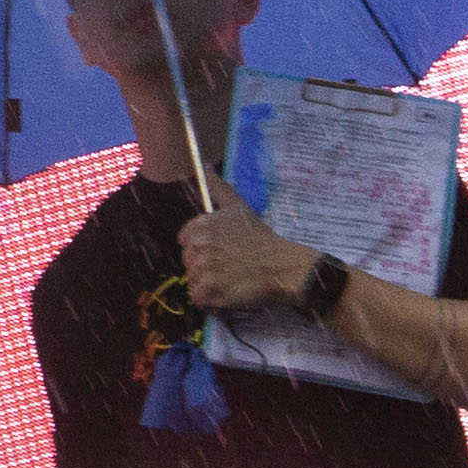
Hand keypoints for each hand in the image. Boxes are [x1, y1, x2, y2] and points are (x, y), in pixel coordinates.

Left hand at [176, 195, 310, 316]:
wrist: (282, 264)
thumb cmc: (261, 236)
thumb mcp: (238, 206)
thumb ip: (218, 188)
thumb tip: (205, 167)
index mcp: (199, 225)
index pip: (185, 240)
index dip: (202, 247)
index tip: (220, 250)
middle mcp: (196, 246)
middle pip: (188, 262)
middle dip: (205, 266)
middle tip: (229, 265)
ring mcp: (201, 269)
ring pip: (193, 281)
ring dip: (208, 283)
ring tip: (231, 278)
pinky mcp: (207, 291)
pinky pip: (198, 299)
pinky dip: (210, 300)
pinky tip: (228, 291)